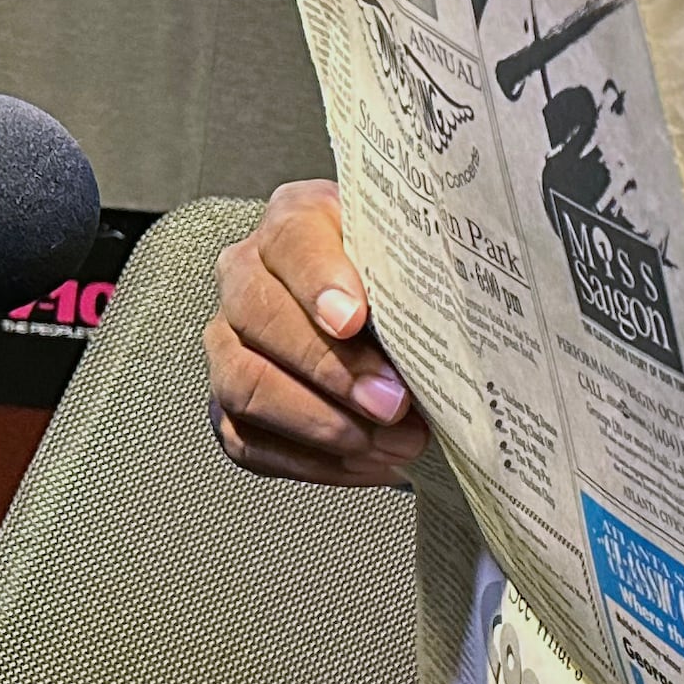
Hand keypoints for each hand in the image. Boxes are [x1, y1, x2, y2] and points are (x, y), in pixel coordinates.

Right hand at [205, 179, 433, 484]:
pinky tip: (366, 462)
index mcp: (296, 221)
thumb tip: (455, 323)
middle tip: (391, 402)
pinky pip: (249, 441)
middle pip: (258, 318)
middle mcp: (247, 277)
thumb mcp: (419, 258)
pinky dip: (312, 462)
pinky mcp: (229, 404)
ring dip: (319, 423)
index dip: (320, 281)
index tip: (356, 319)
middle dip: (329, 369)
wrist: (390, 315)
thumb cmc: (405, 281)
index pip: (293, 240)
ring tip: (386, 441)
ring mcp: (230, 342)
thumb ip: (423, 273)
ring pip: (244, 385)